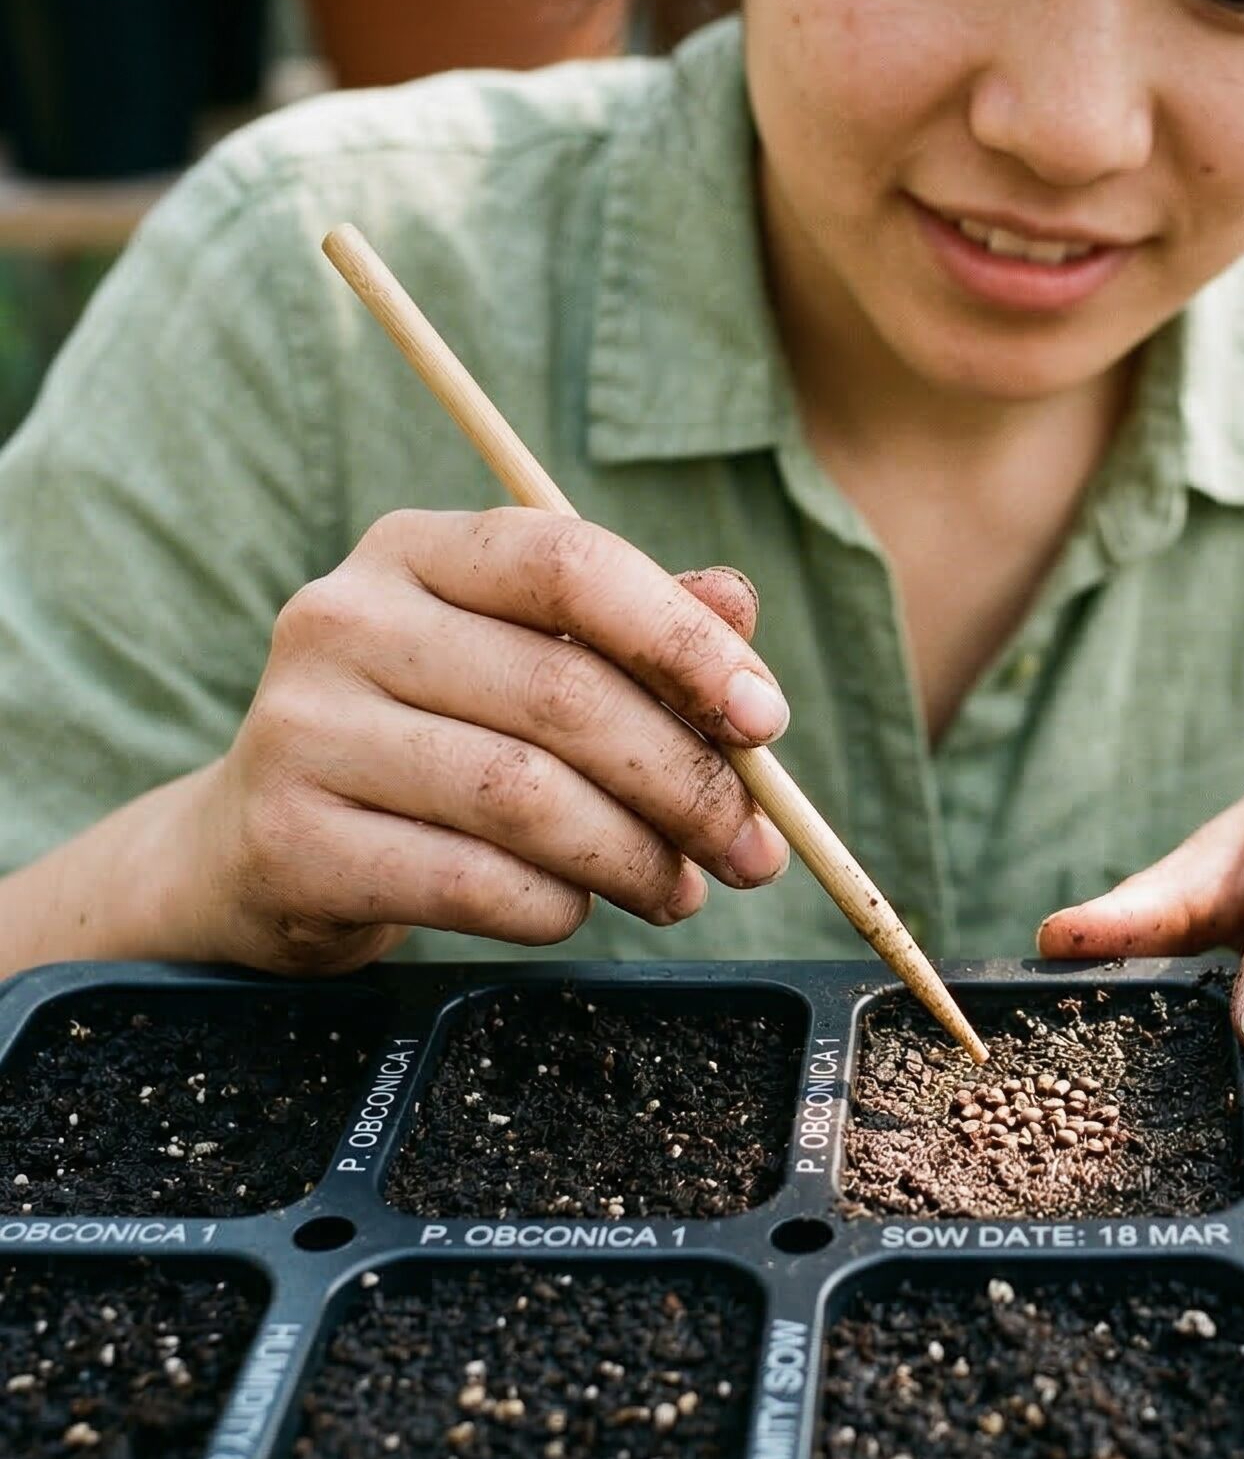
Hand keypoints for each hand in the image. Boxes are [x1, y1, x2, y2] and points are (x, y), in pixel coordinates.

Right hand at [191, 508, 792, 974]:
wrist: (260, 843)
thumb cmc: (433, 733)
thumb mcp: (524, 655)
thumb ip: (633, 627)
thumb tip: (740, 606)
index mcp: (416, 549)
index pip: (571, 564)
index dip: (685, 642)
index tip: (766, 721)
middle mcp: (345, 618)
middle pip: (564, 694)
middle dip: (688, 782)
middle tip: (754, 848)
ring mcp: (303, 727)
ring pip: (524, 797)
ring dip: (634, 856)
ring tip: (680, 889)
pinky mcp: (289, 839)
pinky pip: (469, 882)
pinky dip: (554, 905)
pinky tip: (579, 909)